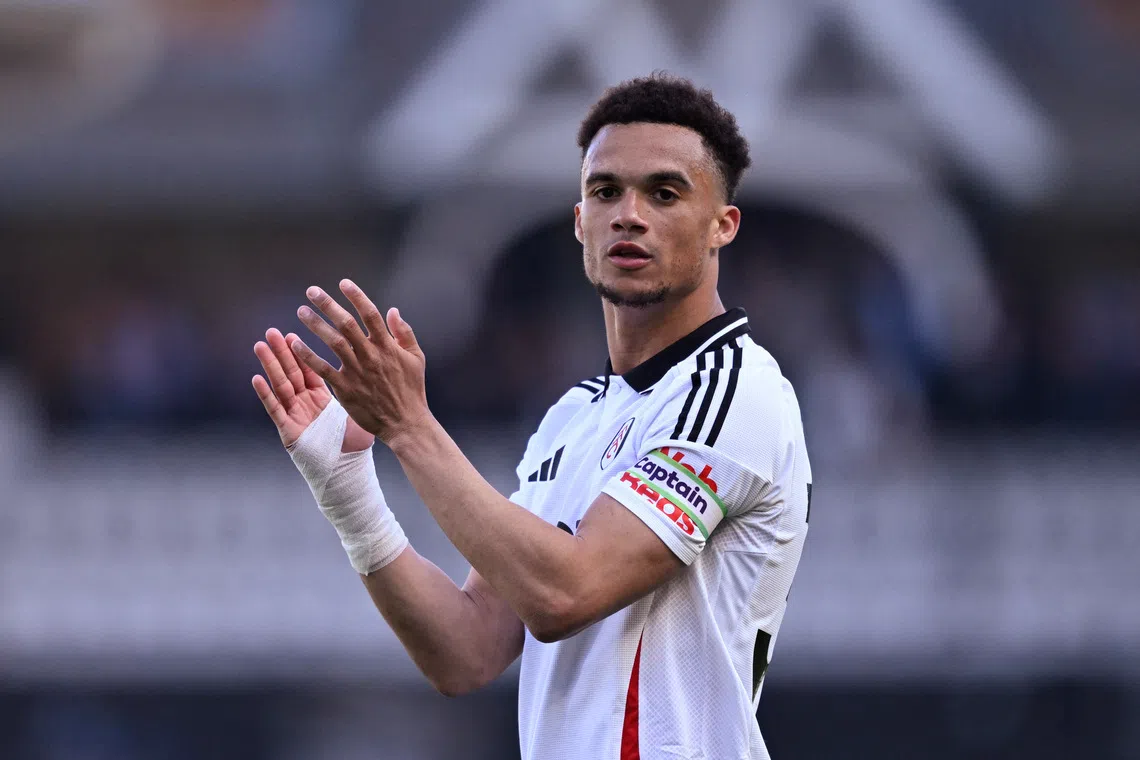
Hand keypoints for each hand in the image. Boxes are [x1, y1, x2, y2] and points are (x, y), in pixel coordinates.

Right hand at [252, 327, 373, 452]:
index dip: (300, 351)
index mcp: (322, 398)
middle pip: (292, 373)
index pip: (309, 369)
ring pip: (280, 386)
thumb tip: (377, 366)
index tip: (291, 332)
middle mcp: (306, 405)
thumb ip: (364, 387)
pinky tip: (257, 378)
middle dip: (281, 352)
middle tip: (271, 331)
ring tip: (260, 345)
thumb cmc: (356, 445)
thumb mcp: (360, 410)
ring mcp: (296, 417)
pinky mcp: (289, 431)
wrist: (348, 473)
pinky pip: (276, 410)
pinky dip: (266, 394)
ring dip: (269, 366)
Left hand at [288, 279, 430, 444]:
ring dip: (315, 325)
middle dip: (328, 305)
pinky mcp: (345, 389)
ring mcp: (357, 372)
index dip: (356, 296)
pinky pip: (322, 369)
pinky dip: (308, 356)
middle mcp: (371, 355)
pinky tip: (295, 344)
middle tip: (312, 291)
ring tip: (301, 311)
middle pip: (346, 324)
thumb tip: (393, 310)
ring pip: (333, 342)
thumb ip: (404, 332)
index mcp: (388, 346)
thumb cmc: (412, 390)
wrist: (405, 423)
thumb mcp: (416, 358)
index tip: (343, 283)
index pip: (370, 314)